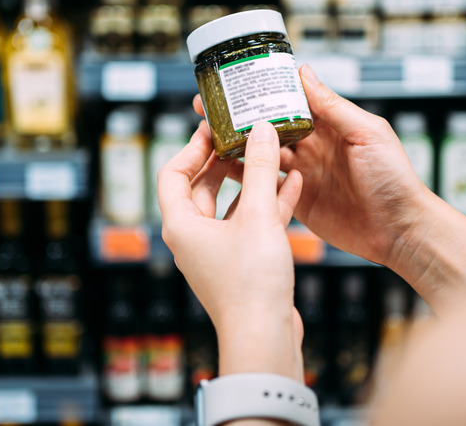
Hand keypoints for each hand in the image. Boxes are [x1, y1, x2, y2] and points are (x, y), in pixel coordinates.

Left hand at [158, 121, 304, 380]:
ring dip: (252, 182)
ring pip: (231, 206)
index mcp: (181, 225)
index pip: (172, 173)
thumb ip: (260, 170)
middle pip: (202, 187)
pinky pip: (252, 224)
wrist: (265, 336)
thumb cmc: (250, 284)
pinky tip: (292, 186)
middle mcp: (194, 238)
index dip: (191, 147)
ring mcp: (219, 252)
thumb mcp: (258, 216)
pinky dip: (268, 205)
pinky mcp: (242, 264)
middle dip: (225, 161)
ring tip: (273, 156)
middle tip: (245, 138)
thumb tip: (260, 131)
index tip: (214, 129)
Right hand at [194, 65, 429, 267]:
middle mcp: (315, 147)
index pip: (292, 101)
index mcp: (332, 126)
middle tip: (210, 106)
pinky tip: (223, 168)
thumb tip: (304, 72)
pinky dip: (246, 177)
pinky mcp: (298, 201)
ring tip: (208, 133)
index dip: (266, 91)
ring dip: (238, 144)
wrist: (400, 231)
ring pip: (263, 154)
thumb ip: (334, 107)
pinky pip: (267, 186)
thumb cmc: (395, 181)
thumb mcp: (368, 134)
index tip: (238, 81)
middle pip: (270, 126)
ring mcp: (305, 174)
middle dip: (242, 116)